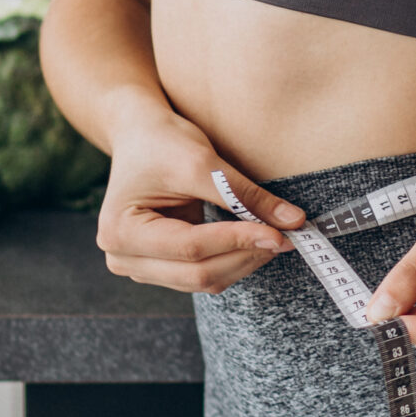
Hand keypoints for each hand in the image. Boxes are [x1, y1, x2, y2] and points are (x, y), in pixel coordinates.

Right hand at [96, 109, 301, 294]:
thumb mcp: (200, 162)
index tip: (279, 233)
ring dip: (243, 262)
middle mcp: (123, 258)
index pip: (191, 247)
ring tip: (277, 238)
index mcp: (121, 231)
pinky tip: (256, 242)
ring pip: (203, 280)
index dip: (238, 241)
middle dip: (245, 256)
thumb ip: (244, 195)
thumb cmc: (162, 142)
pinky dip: (232, 261)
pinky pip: (202, 275)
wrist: (140, 136)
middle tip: (286, 238)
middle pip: (197, 273)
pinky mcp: (160, 268)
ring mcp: (140, 267)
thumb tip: (294, 221)